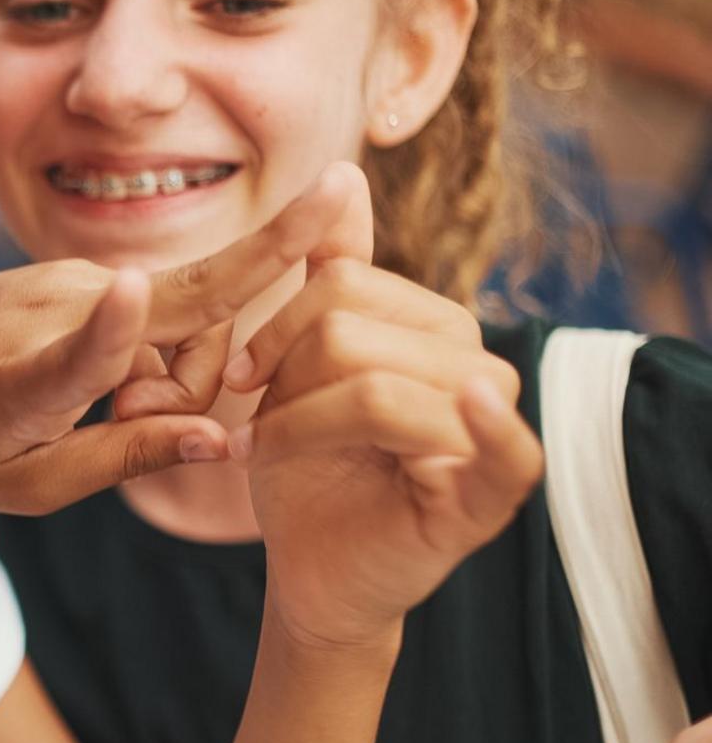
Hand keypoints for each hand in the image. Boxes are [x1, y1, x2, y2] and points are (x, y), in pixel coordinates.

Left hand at [0, 167, 366, 513]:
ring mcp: (75, 279)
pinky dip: (160, 355)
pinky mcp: (84, 271)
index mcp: (22, 381)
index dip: (114, 328)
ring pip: (190, 316)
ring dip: (178, 374)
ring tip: (111, 414)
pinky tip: (110, 390)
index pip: (75, 354)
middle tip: (132, 412)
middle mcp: (55, 311)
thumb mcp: (25, 482)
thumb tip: (221, 442)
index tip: (131, 289)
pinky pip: (165, 310)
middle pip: (194, 304)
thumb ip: (124, 458)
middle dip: (230, 333)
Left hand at [228, 174, 543, 650]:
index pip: (344, 284)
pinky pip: (507, 450)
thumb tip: (344, 174)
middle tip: (248, 426)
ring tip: (262, 453)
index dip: (274, 328)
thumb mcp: (301, 366)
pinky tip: (465, 405)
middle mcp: (475, 368)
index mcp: (434, 329)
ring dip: (295, 426)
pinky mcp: (491, 499)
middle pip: (352, 330)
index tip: (236, 376)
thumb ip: (330, 276)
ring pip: (379, 388)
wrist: (312, 569)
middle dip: (279, 380)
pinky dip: (483, 424)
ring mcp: (489, 431)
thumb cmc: (308, 466)